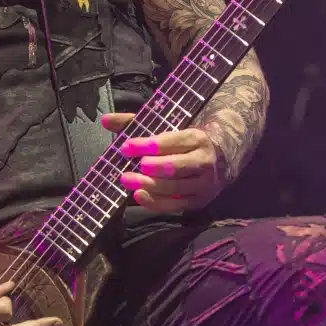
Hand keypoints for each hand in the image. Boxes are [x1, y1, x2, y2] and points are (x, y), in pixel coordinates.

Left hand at [102, 112, 224, 214]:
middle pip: (175, 166)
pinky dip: (156, 202)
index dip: (147, 145)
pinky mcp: (199, 201)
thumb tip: (106, 120)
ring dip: (149, 185)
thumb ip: (136, 123)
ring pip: (175, 188)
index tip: (126, 147)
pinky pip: (176, 205)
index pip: (171, 141)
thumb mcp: (165, 128)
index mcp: (197, 138)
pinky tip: (139, 196)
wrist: (218, 161)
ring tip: (127, 180)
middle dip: (149, 168)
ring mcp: (204, 184)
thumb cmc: (183, 144)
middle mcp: (204, 161)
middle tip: (127, 169)